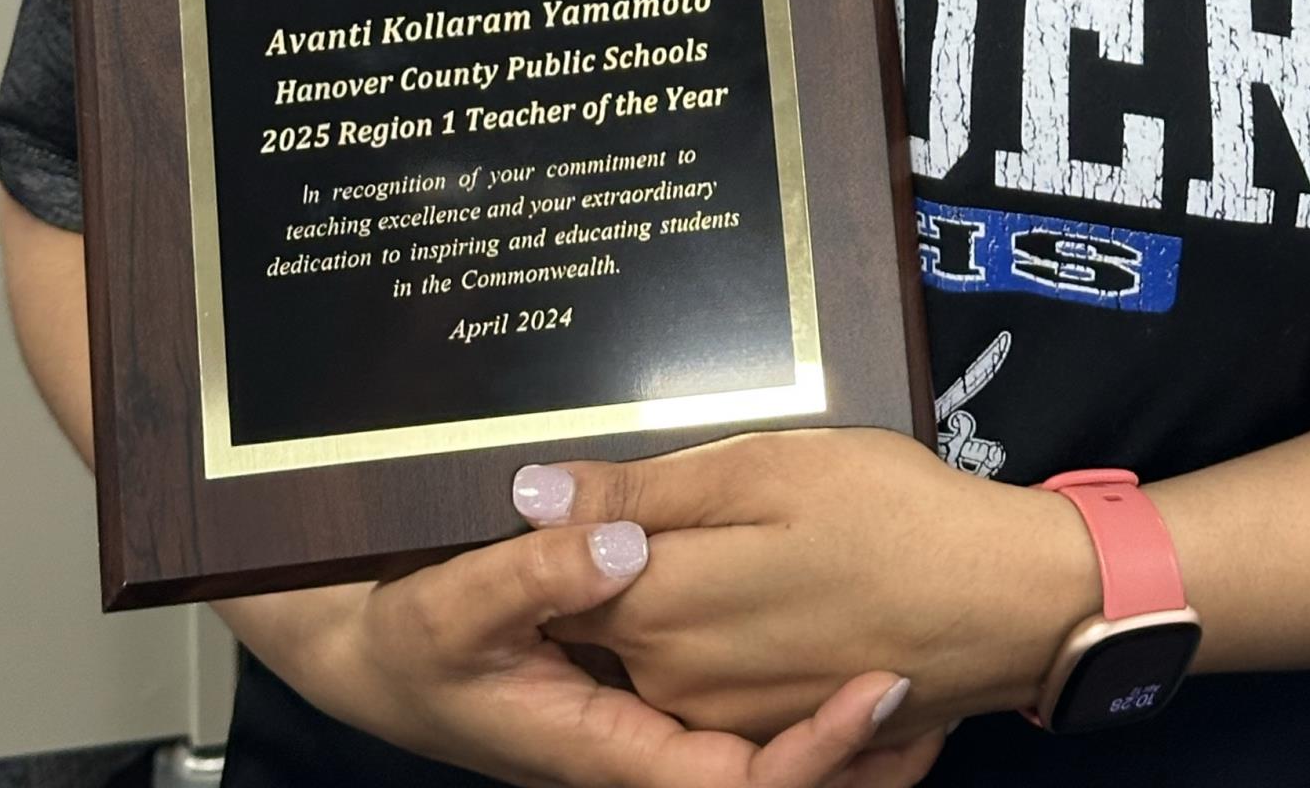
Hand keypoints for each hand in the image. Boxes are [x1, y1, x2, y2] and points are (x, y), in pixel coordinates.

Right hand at [231, 520, 936, 787]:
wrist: (371, 651)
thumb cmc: (409, 639)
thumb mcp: (457, 603)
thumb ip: (536, 575)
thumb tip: (625, 545)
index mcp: (608, 748)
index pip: (736, 783)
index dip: (815, 754)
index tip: (882, 691)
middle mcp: (639, 748)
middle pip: (766, 778)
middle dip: (853, 757)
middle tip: (937, 693)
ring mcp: (644, 722)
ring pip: (757, 750)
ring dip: (837, 735)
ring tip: (920, 682)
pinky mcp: (643, 690)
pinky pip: (733, 713)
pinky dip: (795, 700)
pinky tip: (840, 651)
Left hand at [516, 429, 1097, 742]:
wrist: (1003, 602)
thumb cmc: (888, 512)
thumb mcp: (762, 467)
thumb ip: (640, 489)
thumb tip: (526, 492)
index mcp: (663, 608)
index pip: (559, 574)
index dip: (565, 528)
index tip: (587, 490)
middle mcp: (676, 684)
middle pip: (606, 618)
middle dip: (614, 569)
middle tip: (704, 510)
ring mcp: (724, 720)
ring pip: (656, 655)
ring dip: (670, 608)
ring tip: (758, 546)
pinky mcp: (769, 733)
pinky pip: (710, 690)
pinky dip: (721, 646)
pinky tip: (782, 595)